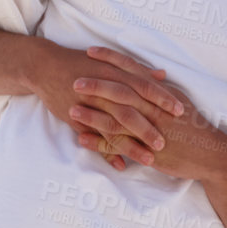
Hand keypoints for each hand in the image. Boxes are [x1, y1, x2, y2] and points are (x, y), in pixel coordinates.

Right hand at [26, 40, 184, 170]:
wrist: (45, 66)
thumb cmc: (81, 63)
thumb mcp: (110, 62)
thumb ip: (137, 70)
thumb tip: (162, 75)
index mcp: (115, 72)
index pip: (144, 86)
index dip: (163, 98)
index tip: (181, 111)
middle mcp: (105, 88)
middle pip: (132, 108)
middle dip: (151, 125)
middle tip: (168, 140)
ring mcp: (90, 104)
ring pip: (115, 126)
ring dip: (133, 143)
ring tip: (150, 158)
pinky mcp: (77, 118)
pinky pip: (94, 137)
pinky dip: (107, 151)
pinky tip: (121, 165)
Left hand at [72, 54, 226, 184]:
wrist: (210, 155)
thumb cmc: (194, 127)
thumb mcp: (179, 101)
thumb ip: (162, 88)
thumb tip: (153, 74)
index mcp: (159, 93)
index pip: (131, 71)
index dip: (110, 60)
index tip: (91, 51)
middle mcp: (154, 109)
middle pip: (121, 92)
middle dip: (97, 84)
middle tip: (74, 78)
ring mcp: (150, 130)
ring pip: (117, 119)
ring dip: (93, 114)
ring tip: (71, 109)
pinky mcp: (147, 151)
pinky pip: (119, 146)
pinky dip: (99, 142)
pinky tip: (82, 139)